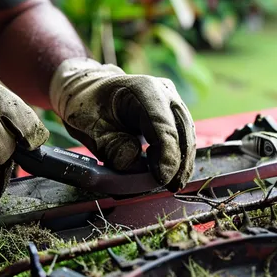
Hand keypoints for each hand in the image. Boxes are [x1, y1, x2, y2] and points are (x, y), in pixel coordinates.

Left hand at [49, 58, 195, 191]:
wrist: (92, 92)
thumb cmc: (89, 107)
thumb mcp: (90, 128)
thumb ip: (111, 147)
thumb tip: (132, 163)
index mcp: (143, 89)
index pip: (163, 125)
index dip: (167, 154)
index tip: (162, 178)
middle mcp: (163, 91)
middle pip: (182, 129)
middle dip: (179, 162)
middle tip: (171, 187)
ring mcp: (172, 101)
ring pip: (187, 133)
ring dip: (182, 161)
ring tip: (173, 184)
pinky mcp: (173, 113)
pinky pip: (183, 135)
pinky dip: (179, 156)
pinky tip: (171, 173)